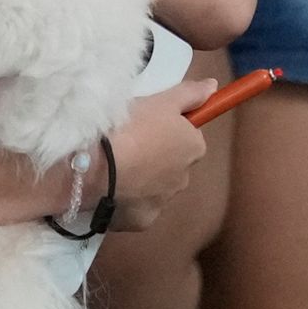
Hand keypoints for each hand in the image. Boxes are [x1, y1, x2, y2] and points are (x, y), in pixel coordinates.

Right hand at [101, 81, 211, 231]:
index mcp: (193, 147)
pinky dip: (127, 198)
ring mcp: (163, 203)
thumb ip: (190, 94)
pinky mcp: (142, 221)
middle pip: (173, 164)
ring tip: (112, 164)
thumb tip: (213, 87)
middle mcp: (185, 178)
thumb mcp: (160, 100)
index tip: (146, 124)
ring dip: (141, 178)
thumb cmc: (130, 126)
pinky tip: (109, 186)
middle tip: (128, 142)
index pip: (188, 136)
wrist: (94, 165)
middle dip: (156, 156)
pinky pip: (136, 207)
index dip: (167, 129)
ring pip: (154, 187)